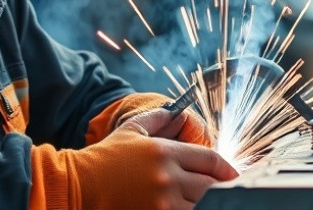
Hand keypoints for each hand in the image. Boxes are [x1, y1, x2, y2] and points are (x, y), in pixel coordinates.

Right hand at [70, 107, 236, 209]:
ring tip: (205, 197)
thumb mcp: (131, 130)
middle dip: (219, 186)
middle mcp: (166, 178)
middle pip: (210, 186)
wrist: (78, 186)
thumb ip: (158, 118)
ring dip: (205, 201)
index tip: (234, 174)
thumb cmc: (105, 158)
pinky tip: (187, 205)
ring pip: (200, 205)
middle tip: (225, 187)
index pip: (210, 160)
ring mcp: (161, 204)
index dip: (227, 168)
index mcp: (164, 152)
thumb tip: (178, 111)